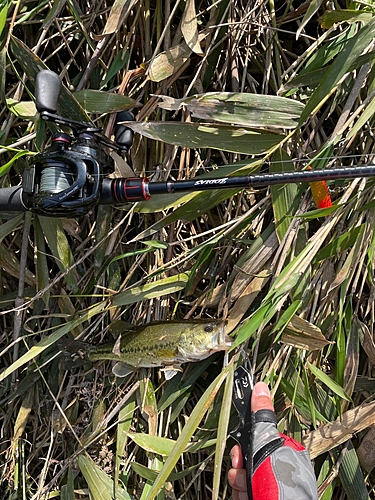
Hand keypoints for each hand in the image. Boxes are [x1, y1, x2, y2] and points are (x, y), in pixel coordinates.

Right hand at [228, 382, 273, 499]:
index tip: (239, 452)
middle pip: (245, 458)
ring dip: (239, 483)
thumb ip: (262, 417)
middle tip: (243, 472)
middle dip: (239, 466)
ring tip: (249, 490)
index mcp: (281, 451)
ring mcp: (266, 485)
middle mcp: (275, 468)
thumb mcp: (269, 443)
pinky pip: (241, 492)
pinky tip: (249, 497)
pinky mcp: (258, 497)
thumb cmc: (281, 481)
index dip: (243, 445)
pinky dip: (241, 495)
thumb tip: (260, 386)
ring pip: (240, 477)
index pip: (255, 440)